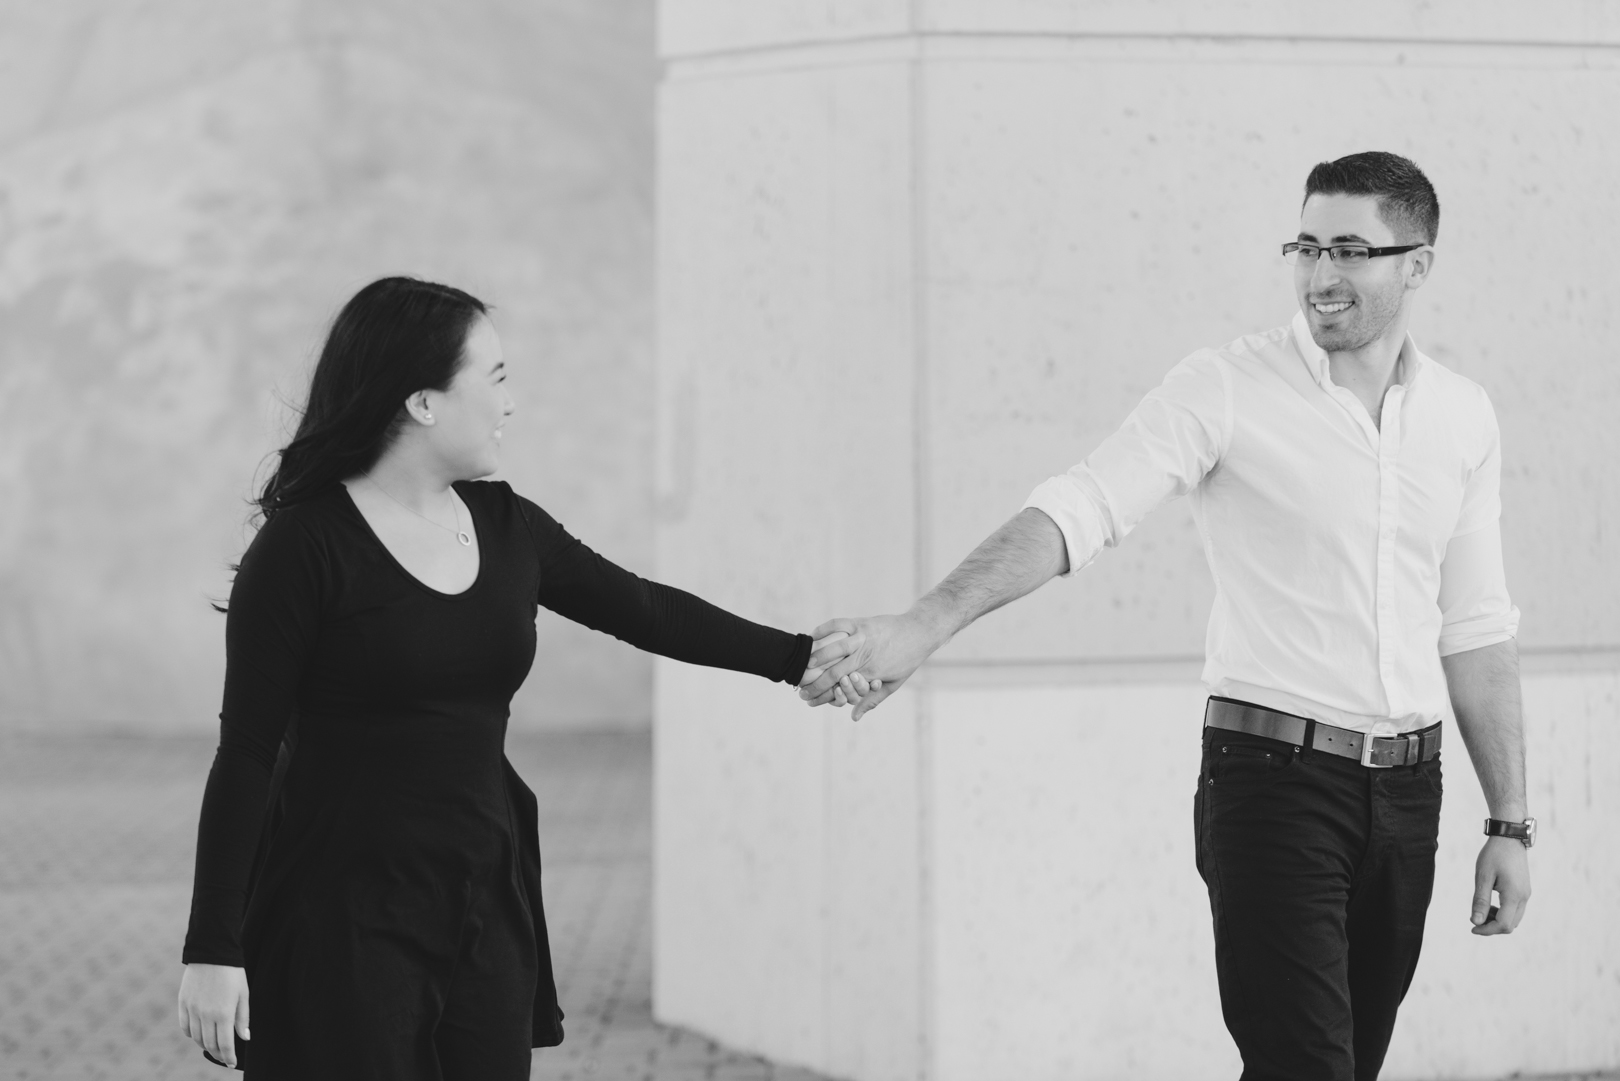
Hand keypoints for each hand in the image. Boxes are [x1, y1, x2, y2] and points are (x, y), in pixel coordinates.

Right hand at [178, 963, 249, 1066]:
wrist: (212, 953)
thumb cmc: (232, 973)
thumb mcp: (243, 994)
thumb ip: (243, 1018)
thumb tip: (244, 1037)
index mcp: (223, 1013)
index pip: (224, 1044)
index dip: (228, 1056)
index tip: (232, 1063)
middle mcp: (205, 1015)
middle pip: (209, 1044)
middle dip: (218, 1054)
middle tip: (224, 1057)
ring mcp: (192, 1010)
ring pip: (196, 1038)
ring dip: (205, 1045)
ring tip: (213, 1047)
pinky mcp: (183, 1003)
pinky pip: (185, 1027)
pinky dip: (192, 1034)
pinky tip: (199, 1035)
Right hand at [799, 613, 942, 720]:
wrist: (920, 632)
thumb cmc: (907, 660)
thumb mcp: (893, 684)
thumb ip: (871, 701)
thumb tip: (854, 717)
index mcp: (871, 673)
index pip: (840, 689)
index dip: (822, 696)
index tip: (808, 701)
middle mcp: (865, 656)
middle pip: (832, 672)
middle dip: (813, 683)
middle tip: (799, 690)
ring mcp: (862, 638)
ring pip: (833, 649)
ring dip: (814, 659)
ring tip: (801, 668)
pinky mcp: (861, 623)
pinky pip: (838, 624)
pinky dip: (823, 629)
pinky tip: (811, 636)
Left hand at [1470, 836, 1530, 934]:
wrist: (1509, 838)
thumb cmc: (1494, 855)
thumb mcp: (1483, 877)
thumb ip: (1480, 901)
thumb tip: (1476, 922)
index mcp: (1514, 895)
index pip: (1503, 924)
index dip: (1487, 930)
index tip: (1472, 927)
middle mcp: (1524, 898)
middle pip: (1510, 925)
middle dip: (1492, 927)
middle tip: (1475, 919)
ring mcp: (1526, 894)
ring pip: (1514, 919)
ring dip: (1498, 920)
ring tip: (1481, 909)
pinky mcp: (1524, 890)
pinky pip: (1516, 910)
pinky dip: (1503, 912)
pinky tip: (1490, 904)